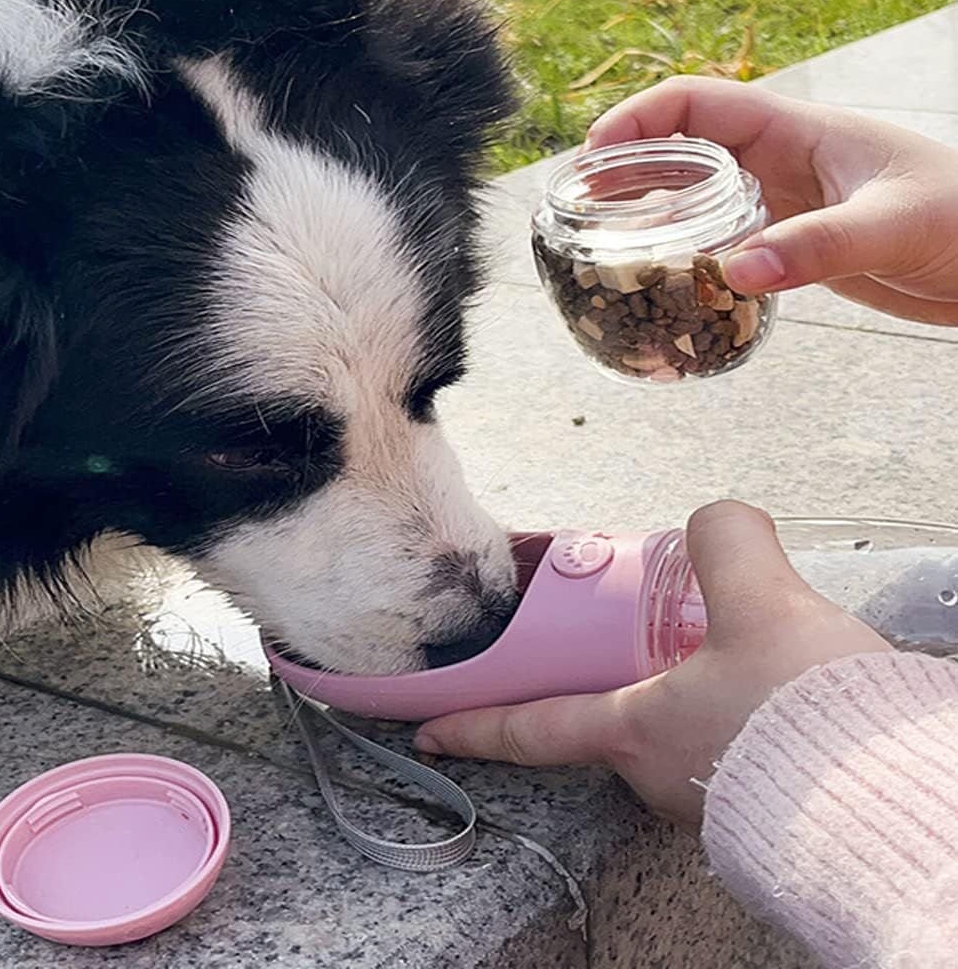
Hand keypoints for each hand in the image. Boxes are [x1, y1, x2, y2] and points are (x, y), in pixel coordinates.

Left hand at [414, 502, 890, 830]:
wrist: (892, 799)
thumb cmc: (808, 721)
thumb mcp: (761, 603)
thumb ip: (725, 541)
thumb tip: (717, 520)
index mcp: (634, 731)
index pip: (532, 728)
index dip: (476, 724)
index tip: (430, 730)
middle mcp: (659, 774)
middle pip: (608, 718)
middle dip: (604, 679)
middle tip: (621, 643)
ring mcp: (708, 797)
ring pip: (672, 729)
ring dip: (679, 691)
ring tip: (725, 651)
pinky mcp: (759, 802)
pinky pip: (723, 747)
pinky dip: (728, 712)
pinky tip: (769, 687)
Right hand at [584, 76, 957, 324]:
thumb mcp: (893, 226)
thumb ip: (818, 246)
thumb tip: (736, 271)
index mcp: (799, 131)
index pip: (699, 102)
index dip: (639, 119)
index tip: (594, 155)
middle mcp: (781, 162)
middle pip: (681, 149)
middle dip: (626, 170)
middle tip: (578, 209)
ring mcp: (783, 205)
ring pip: (695, 199)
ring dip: (649, 216)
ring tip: (602, 247)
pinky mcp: (791, 245)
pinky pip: (720, 242)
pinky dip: (684, 256)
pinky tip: (665, 283)